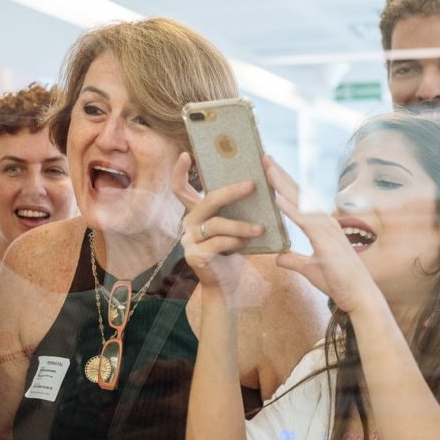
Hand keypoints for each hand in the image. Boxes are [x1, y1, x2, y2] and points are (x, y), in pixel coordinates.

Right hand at [172, 153, 258, 295]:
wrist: (225, 285)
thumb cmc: (232, 252)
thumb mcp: (233, 226)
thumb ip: (236, 209)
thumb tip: (257, 183)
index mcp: (196, 213)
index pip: (180, 189)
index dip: (179, 171)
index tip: (185, 154)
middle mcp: (188, 223)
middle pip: (207, 200)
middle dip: (231, 191)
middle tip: (252, 185)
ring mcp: (189, 240)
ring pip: (216, 224)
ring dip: (241, 225)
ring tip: (260, 228)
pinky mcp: (195, 255)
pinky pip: (218, 243)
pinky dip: (235, 240)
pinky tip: (248, 241)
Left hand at [263, 156, 378, 313]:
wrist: (358, 297)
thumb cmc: (338, 282)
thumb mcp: (308, 269)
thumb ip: (293, 260)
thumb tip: (278, 257)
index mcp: (320, 226)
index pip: (299, 200)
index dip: (283, 184)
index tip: (269, 169)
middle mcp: (324, 222)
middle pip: (299, 193)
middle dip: (281, 175)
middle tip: (264, 157)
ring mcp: (327, 230)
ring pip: (301, 202)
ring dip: (283, 185)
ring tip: (268, 168)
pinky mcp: (326, 242)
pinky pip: (305, 222)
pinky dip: (291, 209)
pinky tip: (277, 198)